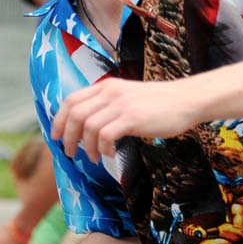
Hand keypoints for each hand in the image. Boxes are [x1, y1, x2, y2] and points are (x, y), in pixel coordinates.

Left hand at [51, 78, 199, 162]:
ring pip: (88, 126)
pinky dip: (102, 149)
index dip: (59, 119)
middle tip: (70, 153)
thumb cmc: (158, 103)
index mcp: (107, 86)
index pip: (72, 99)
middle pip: (75, 114)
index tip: (57, 136)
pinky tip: (109, 154)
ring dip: (86, 147)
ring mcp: (121, 104)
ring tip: (93, 157)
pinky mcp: (133, 117)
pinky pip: (106, 135)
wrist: (185, 100)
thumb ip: (108, 104)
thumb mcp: (127, 96)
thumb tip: (86, 125)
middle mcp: (111, 92)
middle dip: (67, 137)